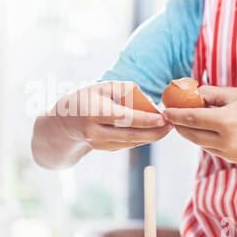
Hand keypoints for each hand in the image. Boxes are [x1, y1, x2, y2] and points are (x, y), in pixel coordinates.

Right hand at [53, 81, 169, 151]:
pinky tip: (153, 131)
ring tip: (167, 127)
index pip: (124, 118)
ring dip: (151, 136)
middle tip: (172, 125)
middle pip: (130, 135)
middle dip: (155, 132)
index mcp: (94, 112)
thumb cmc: (86, 99)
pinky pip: (127, 144)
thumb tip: (147, 98)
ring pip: (131, 142)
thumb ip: (124, 89)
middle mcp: (95, 131)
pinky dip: (142, 138)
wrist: (64, 123)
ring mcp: (99, 143)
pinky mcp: (104, 149)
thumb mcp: (100, 87)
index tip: (163, 118)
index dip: (145, 119)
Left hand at [162, 86, 236, 162]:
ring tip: (188, 121)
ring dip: (192, 133)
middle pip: (192, 135)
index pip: (191, 119)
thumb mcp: (234, 94)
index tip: (165, 111)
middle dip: (180, 126)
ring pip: (201, 144)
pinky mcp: (234, 159)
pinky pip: (212, 149)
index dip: (175, 115)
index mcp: (226, 122)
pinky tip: (206, 130)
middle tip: (172, 117)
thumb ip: (209, 94)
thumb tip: (188, 94)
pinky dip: (206, 140)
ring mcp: (231, 153)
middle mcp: (227, 141)